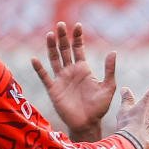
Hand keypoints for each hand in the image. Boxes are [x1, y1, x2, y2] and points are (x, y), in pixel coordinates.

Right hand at [31, 22, 116, 139]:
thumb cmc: (99, 107)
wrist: (88, 124)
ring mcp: (61, 79)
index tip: (77, 25)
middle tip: (61, 24)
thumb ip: (110, 70)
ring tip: (50, 34)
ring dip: (51, 47)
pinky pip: (44, 77)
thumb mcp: (108, 87)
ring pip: (54, 59)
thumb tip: (113, 52)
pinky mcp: (53, 89)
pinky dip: (39, 68)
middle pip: (64, 50)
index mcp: (83, 69)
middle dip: (63, 37)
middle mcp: (71, 71)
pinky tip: (35, 59)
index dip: (77, 37)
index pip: (79, 49)